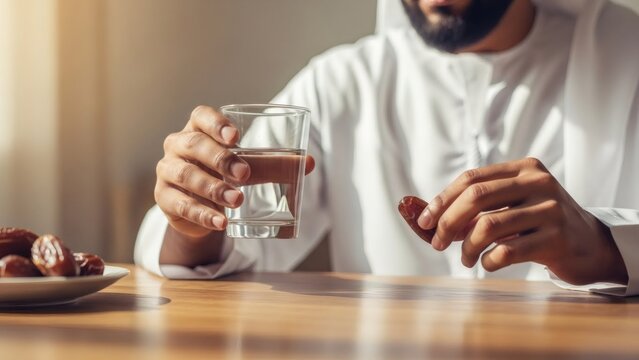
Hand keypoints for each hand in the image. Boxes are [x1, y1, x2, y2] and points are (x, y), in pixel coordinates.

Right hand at [156, 105, 314, 238]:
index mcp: (198, 129)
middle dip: (220, 159)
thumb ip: (274, 163)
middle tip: (245, 174)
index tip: (236, 138)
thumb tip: (309, 163)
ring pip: (186, 176)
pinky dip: (203, 215)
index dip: (216, 124)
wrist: (200, 208)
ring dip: (213, 189)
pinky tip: (221, 223)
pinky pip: (181, 205)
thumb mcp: (248, 166)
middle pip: (194, 145)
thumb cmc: (225, 175)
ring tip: (237, 200)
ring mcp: (167, 172)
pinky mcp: (165, 198)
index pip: (201, 116)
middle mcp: (178, 146)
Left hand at [416, 157, 627, 284]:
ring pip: (488, 226)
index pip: (471, 179)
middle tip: (436, 242)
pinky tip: (488, 263)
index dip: (441, 200)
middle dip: (447, 222)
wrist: (590, 245)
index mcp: (523, 169)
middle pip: (475, 198)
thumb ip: (476, 207)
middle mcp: (537, 183)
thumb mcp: (512, 204)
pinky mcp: (556, 239)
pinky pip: (506, 251)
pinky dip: (488, 261)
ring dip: (466, 247)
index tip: (424, 222)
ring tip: (466, 259)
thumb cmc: (538, 224)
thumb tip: (424, 216)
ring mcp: (549, 210)